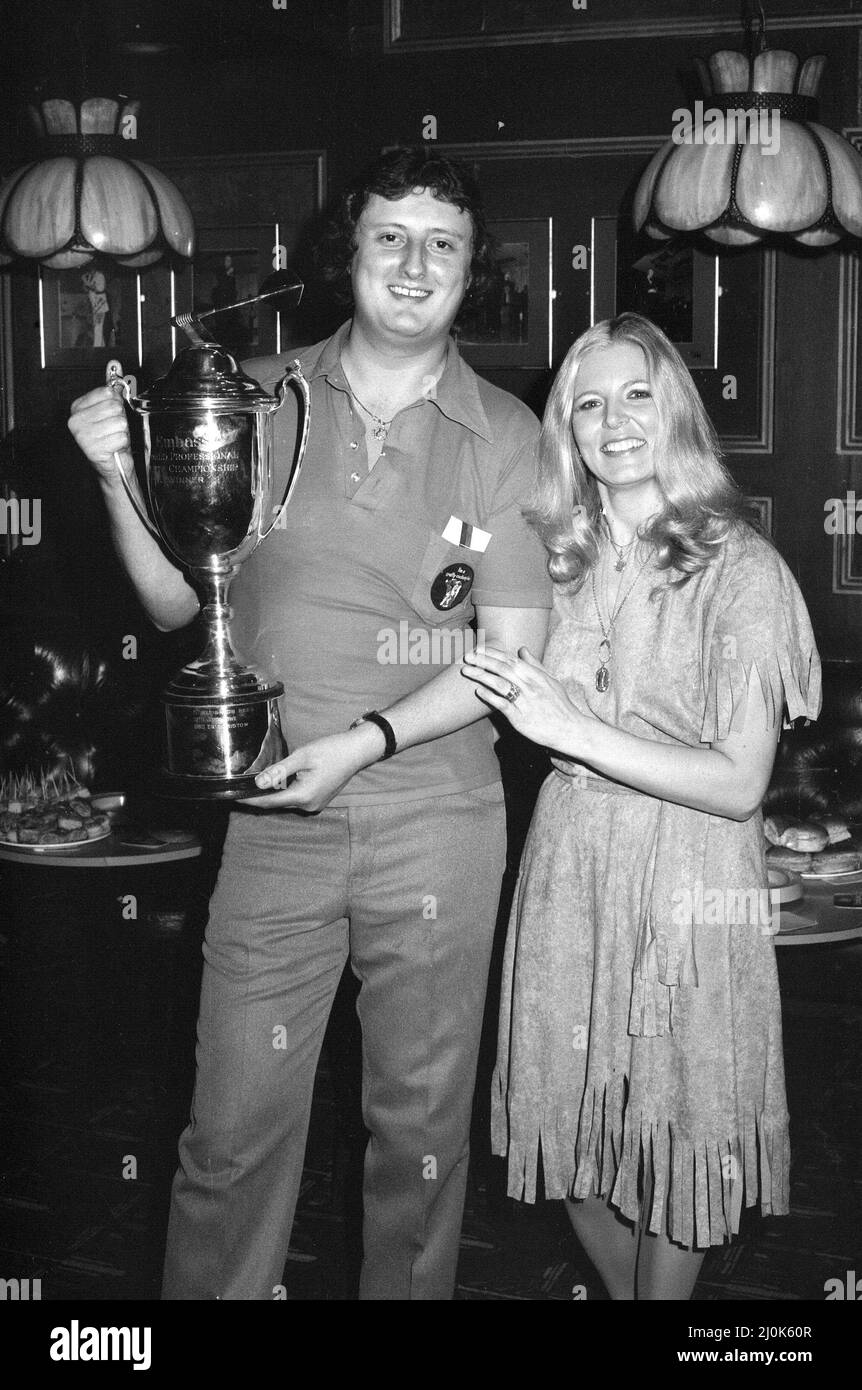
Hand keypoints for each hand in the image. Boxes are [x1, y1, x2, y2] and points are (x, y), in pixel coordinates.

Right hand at [68, 386, 130, 484]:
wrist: (112, 466)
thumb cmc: (110, 439)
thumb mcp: (111, 410)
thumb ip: (111, 387)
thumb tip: (114, 363)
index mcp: (77, 407)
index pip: (107, 392)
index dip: (116, 404)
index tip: (110, 416)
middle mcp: (76, 420)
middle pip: (114, 407)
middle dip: (120, 419)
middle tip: (113, 429)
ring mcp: (82, 435)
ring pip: (119, 422)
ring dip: (121, 432)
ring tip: (113, 438)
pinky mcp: (93, 448)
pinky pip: (121, 437)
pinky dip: (122, 443)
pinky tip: (114, 447)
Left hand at [240, 727, 382, 811]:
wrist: (357, 750)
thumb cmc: (331, 750)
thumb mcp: (302, 757)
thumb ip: (279, 771)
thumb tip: (257, 784)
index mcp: (303, 796)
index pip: (269, 802)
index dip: (250, 800)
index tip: (232, 797)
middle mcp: (308, 805)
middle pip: (276, 804)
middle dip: (258, 797)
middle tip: (238, 788)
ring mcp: (314, 805)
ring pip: (286, 801)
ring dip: (271, 794)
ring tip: (252, 785)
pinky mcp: (318, 800)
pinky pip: (295, 798)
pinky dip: (284, 792)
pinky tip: (274, 783)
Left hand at [462, 645, 584, 752]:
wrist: (569, 729)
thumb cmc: (560, 705)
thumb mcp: (551, 681)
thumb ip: (535, 664)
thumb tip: (522, 649)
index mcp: (537, 676)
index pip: (512, 659)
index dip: (494, 653)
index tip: (479, 648)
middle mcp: (531, 686)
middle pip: (503, 669)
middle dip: (483, 660)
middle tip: (467, 656)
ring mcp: (526, 702)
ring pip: (500, 684)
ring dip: (482, 676)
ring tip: (467, 671)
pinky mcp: (521, 718)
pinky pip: (503, 705)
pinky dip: (490, 697)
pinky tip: (478, 691)